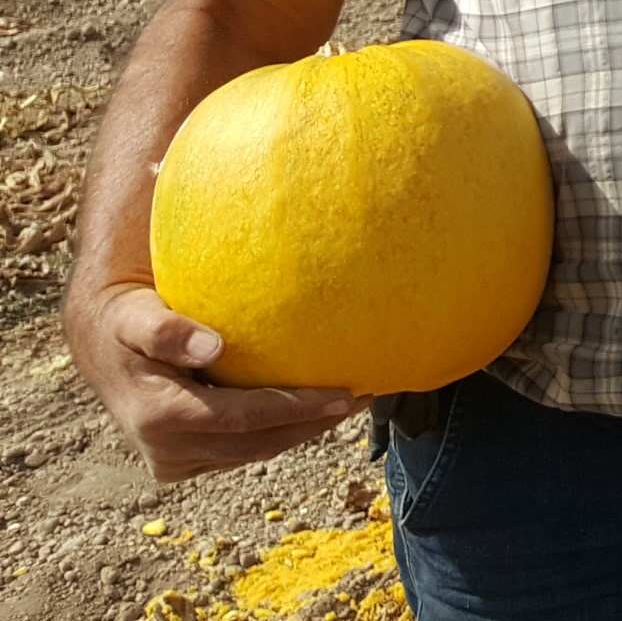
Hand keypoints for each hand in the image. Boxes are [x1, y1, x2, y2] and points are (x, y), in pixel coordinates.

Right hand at [65, 282, 357, 481]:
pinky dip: (279, 432)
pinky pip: (242, 450)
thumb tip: (211, 348)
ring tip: (350, 404)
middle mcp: (167, 450)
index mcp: (160, 418)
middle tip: (364, 397)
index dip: (299, 410)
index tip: (346, 395)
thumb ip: (168, 331)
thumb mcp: (138, 317)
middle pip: (259, 444)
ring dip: (303, 431)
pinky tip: (313, 410)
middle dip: (314, 424)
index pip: (247, 419)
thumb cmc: (127, 319)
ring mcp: (174, 461)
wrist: (100, 343)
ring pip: (255, 452)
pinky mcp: (182, 461)